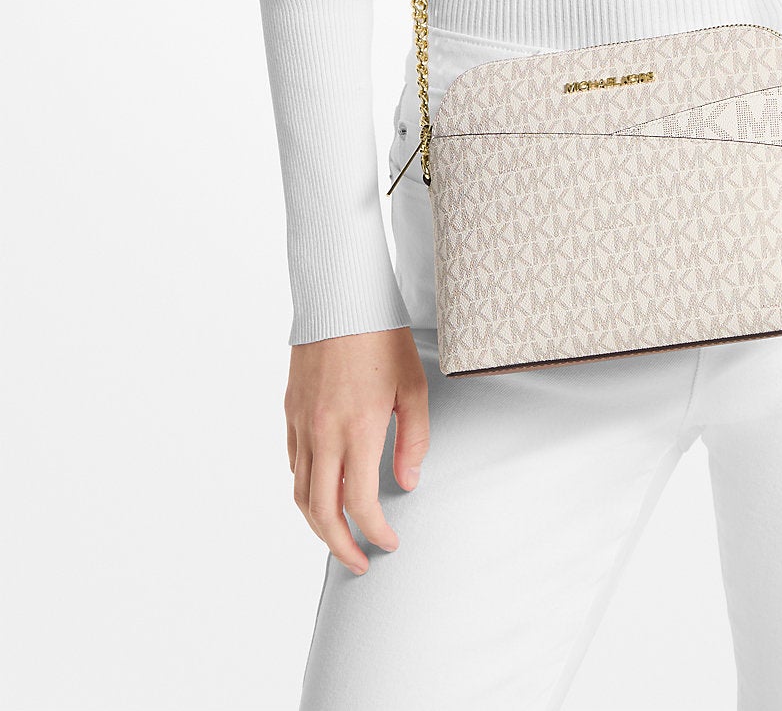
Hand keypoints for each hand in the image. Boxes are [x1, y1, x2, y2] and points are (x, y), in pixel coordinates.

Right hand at [285, 327, 429, 575]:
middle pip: (321, 512)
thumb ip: (412, 440)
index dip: (375, 533)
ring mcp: (302, 423)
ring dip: (318, 524)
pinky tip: (323, 491)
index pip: (360, 504)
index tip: (390, 543)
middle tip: (360, 562)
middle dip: (340, 546)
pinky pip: (293, 463)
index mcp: (357, 429)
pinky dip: (305, 488)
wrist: (340, 298)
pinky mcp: (290, 411)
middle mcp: (323, 433)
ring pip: (299, 493)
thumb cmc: (382, 338)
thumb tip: (407, 482)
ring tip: (339, 537)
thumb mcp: (412, 387)